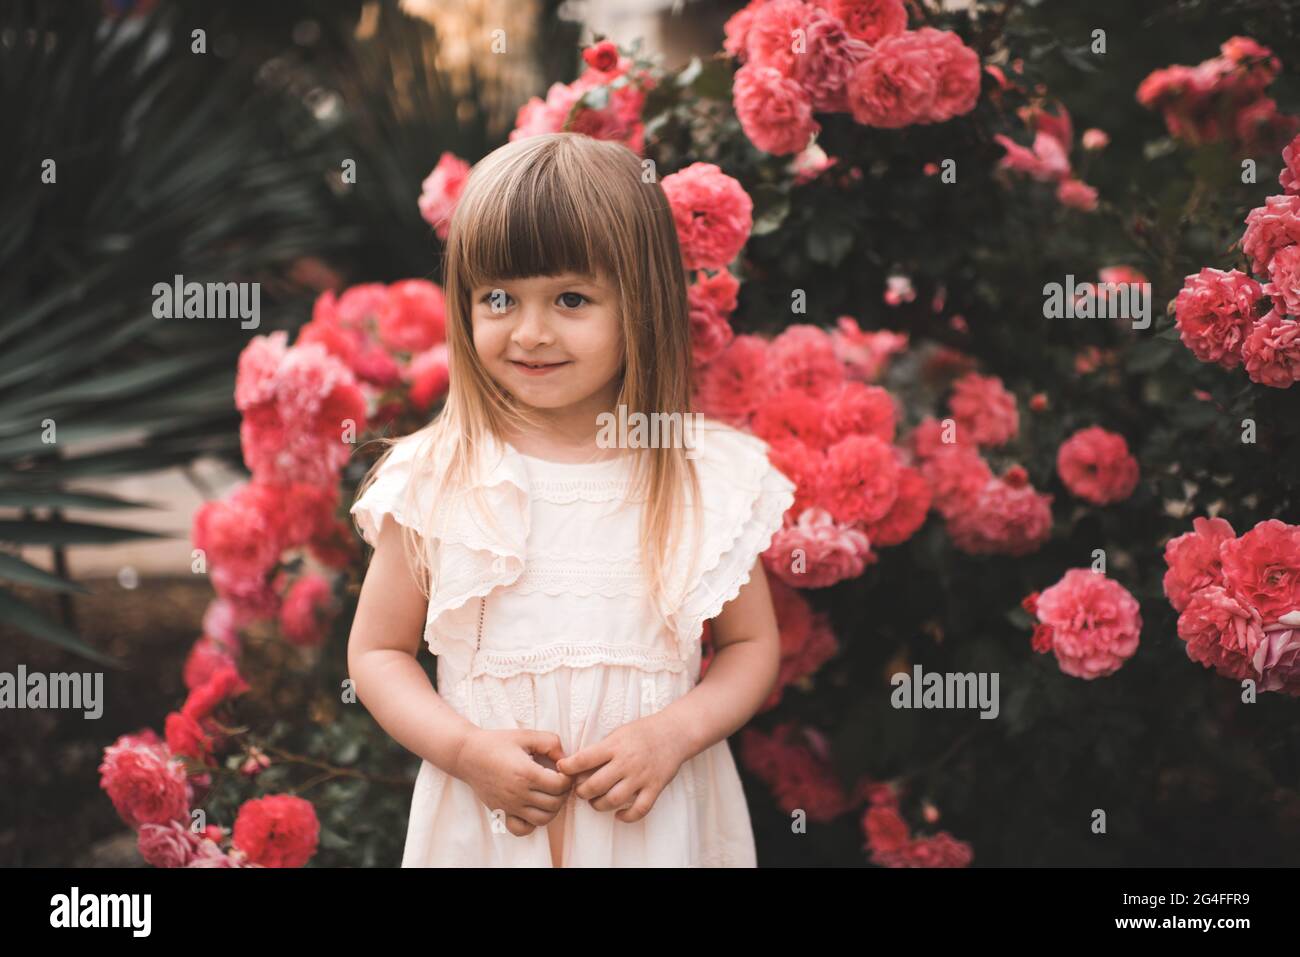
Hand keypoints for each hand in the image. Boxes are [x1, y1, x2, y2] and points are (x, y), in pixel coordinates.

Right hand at [454, 728, 572, 836]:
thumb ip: (551, 743)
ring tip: (548, 793)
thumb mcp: (526, 735)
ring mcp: (510, 806)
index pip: (560, 785)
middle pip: (555, 803)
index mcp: (527, 773)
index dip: (567, 777)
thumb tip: (565, 759)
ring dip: (552, 808)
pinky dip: (532, 823)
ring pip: (543, 819)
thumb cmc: (497, 743)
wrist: (468, 755)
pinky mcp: (502, 812)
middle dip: (562, 792)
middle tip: (558, 780)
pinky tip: (532, 807)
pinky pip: (522, 829)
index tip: (562, 770)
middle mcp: (519, 793)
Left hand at [554, 713, 689, 823]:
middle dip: (581, 792)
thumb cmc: (643, 732)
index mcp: (615, 746)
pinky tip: (618, 815)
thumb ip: (601, 749)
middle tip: (580, 791)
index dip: (568, 767)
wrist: (674, 733)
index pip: (584, 759)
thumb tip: (577, 764)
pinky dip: (626, 817)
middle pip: (595, 785)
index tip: (561, 770)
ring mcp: (641, 777)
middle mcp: (626, 762)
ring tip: (595, 802)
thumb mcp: (618, 733)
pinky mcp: (655, 788)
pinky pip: (639, 810)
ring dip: (598, 805)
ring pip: (613, 800)